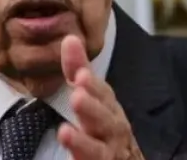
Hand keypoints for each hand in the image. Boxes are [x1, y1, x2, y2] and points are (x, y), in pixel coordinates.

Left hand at [56, 35, 142, 159]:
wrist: (122, 159)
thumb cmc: (105, 126)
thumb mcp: (91, 96)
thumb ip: (78, 69)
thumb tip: (70, 38)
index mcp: (110, 109)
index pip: (103, 95)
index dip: (93, 86)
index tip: (81, 75)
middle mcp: (114, 130)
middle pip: (107, 121)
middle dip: (93, 108)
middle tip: (77, 96)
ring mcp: (111, 153)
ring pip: (101, 149)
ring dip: (84, 141)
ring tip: (65, 132)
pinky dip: (83, 159)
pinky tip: (69, 154)